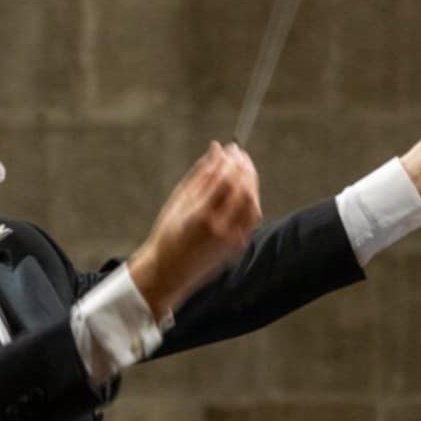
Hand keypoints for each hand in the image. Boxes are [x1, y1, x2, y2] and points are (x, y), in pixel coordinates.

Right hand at [129, 142, 262, 317]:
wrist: (170, 272)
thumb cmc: (168, 234)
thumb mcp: (178, 201)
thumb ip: (201, 174)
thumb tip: (217, 149)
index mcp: (200, 216)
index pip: (226, 180)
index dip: (232, 160)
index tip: (231, 147)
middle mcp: (220, 229)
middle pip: (244, 190)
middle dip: (245, 167)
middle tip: (239, 153)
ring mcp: (232, 240)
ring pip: (253, 204)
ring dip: (251, 181)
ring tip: (243, 167)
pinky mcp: (238, 246)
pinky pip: (252, 218)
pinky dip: (251, 198)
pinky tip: (244, 188)